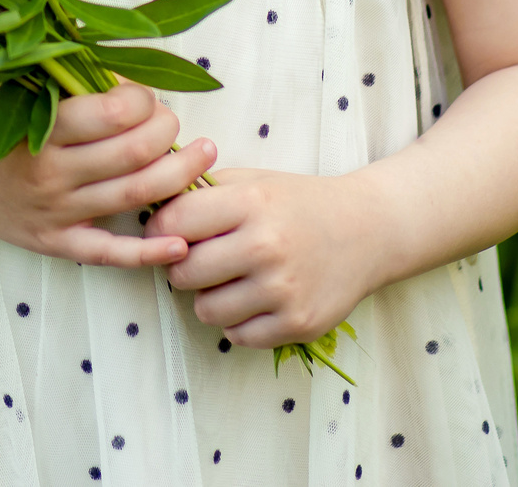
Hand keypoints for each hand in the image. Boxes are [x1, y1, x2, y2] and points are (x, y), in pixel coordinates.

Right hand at [0, 82, 217, 268]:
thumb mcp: (16, 86)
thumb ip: (69, 80)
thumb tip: (132, 78)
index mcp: (41, 127)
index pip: (117, 112)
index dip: (145, 99)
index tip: (144, 95)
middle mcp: (51, 173)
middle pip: (136, 153)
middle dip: (170, 131)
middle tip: (175, 122)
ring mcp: (56, 213)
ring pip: (136, 197)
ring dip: (179, 175)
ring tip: (203, 154)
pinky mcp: (55, 244)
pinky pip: (109, 254)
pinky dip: (149, 251)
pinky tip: (181, 242)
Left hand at [153, 166, 381, 347]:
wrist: (368, 230)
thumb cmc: (298, 203)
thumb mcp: (252, 180)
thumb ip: (201, 192)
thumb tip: (149, 211)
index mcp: (251, 202)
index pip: (173, 224)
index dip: (159, 230)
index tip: (166, 233)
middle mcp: (266, 246)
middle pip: (183, 272)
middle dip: (184, 267)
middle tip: (202, 259)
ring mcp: (283, 289)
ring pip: (206, 310)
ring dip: (210, 298)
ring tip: (231, 280)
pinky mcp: (298, 323)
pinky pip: (237, 336)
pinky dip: (239, 322)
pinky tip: (255, 300)